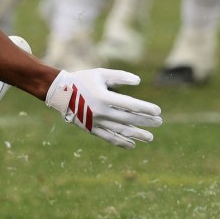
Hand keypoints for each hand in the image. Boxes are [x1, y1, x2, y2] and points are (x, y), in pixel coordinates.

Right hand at [44, 69, 161, 148]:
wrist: (59, 92)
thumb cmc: (82, 80)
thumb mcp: (101, 73)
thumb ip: (120, 76)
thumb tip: (138, 81)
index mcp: (104, 97)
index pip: (131, 105)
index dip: (146, 109)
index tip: (158, 111)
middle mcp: (101, 111)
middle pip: (129, 119)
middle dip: (146, 121)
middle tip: (159, 122)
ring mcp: (96, 122)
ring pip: (120, 131)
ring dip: (137, 134)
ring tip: (150, 137)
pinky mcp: (91, 128)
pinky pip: (108, 138)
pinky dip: (121, 142)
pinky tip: (132, 145)